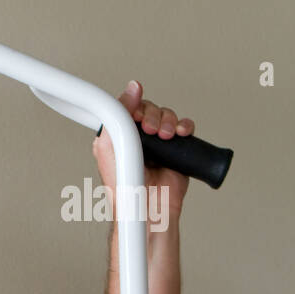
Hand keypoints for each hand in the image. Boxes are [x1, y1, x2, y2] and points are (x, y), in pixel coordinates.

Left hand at [92, 80, 193, 226]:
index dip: (134, 106)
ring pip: (167, 115)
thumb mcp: (110, 145)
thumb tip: (131, 88)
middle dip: (153, 116)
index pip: (127, 108)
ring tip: (166, 137)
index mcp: (118, 136)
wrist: (149, 205)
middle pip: (150, 108)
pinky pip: (184, 127)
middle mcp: (138, 138)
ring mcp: (159, 143)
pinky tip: (180, 134)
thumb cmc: (125, 185)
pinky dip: (184, 126)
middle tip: (152, 131)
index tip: (138, 115)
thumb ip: (116, 116)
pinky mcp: (177, 149)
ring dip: (169, 121)